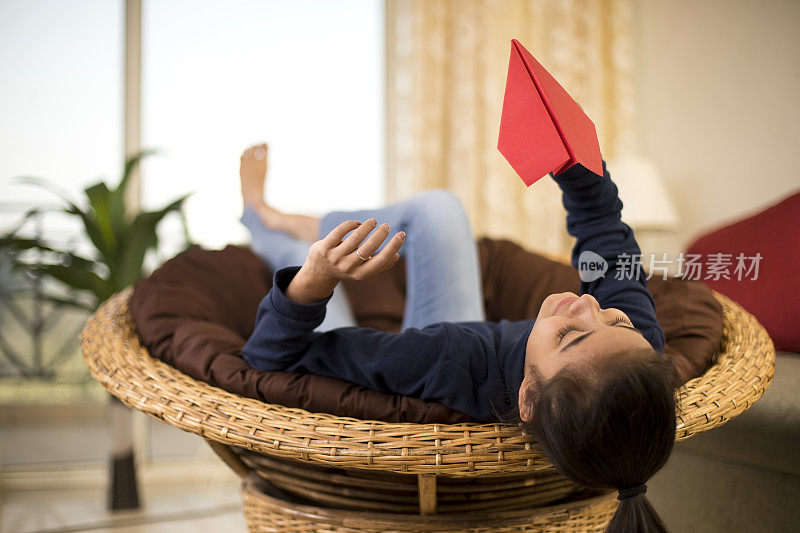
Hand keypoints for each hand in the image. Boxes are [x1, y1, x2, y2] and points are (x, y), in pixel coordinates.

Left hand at [286, 218, 405, 303]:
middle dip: (380, 234)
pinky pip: (339, 232)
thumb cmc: (347, 268)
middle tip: (386, 226)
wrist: (318, 273)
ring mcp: (335, 257)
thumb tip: (396, 256)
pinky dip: (351, 225)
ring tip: (373, 221)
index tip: (402, 234)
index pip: (381, 261)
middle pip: (369, 248)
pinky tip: (357, 224)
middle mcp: (348, 266)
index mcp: (360, 274)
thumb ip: (378, 265)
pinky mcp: (324, 247)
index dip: (393, 247)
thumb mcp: (362, 271)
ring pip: (355, 238)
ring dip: (367, 227)